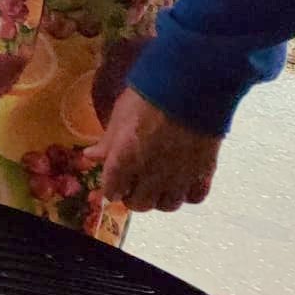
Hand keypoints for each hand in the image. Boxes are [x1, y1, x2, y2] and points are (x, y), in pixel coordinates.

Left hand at [95, 87, 222, 211]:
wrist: (189, 90)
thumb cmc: (147, 97)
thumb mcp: (119, 116)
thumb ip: (107, 142)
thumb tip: (91, 156)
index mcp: (125, 160)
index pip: (112, 191)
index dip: (111, 188)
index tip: (113, 183)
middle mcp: (151, 174)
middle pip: (139, 204)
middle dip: (132, 197)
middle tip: (133, 186)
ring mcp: (179, 176)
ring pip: (167, 205)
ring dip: (158, 198)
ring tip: (156, 186)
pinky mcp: (203, 173)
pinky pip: (194, 197)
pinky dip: (186, 194)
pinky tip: (181, 183)